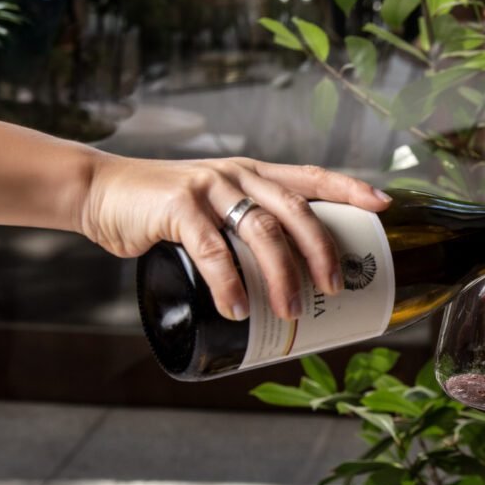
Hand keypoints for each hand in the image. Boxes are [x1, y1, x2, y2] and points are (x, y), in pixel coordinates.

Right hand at [79, 155, 391, 320]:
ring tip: (291, 310)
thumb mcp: (214, 208)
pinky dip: (228, 283)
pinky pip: (212, 250)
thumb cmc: (164, 210)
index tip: (383, 205)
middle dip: (322, 250)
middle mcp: (238, 175)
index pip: (311, 176)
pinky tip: (238, 308)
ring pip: (261, 231)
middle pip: (296, 210)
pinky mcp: (176, 207)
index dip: (350, 188)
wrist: (100, 193)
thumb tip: (287, 282)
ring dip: (282, 275)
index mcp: (253, 174)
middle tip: (335, 288)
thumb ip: (245, 229)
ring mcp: (207, 188)